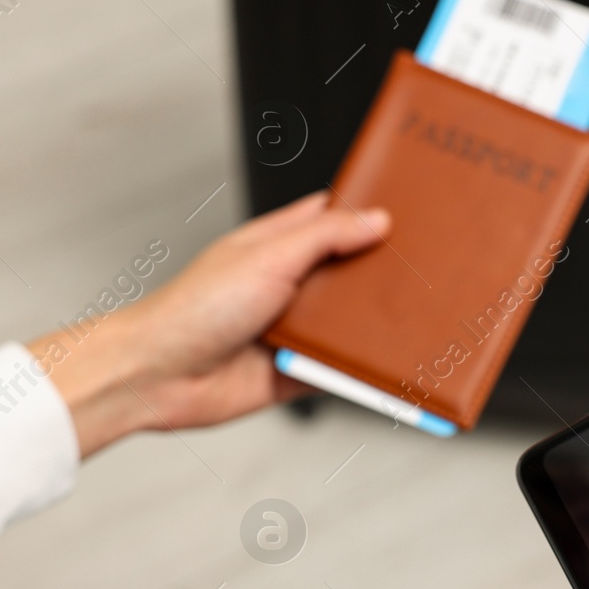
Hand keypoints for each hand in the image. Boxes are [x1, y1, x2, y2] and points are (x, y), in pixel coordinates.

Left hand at [28, 192, 389, 456]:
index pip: (333, 219)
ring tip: (422, 319)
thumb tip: (376, 220)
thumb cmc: (195, 307)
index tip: (410, 211)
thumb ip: (325, 237)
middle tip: (430, 271)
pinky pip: (341, 372)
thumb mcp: (269, 256)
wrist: (158, 377)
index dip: (368, 213)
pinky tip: (392, 368)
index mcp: (278, 245)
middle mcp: (288, 285)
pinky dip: (364, 372)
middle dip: (384, 275)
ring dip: (378, 327)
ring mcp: (293, 330)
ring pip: (351, 325)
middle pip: (351, 274)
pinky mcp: (295, 372)